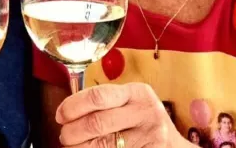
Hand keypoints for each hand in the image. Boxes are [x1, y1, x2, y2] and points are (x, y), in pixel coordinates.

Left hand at [55, 83, 187, 147]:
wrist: (174, 146)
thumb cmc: (143, 122)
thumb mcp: (131, 104)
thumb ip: (105, 103)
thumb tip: (66, 112)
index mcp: (137, 93)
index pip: (98, 96)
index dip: (73, 106)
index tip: (61, 114)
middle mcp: (145, 112)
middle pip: (96, 123)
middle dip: (72, 131)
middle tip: (65, 135)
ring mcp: (149, 137)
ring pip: (102, 145)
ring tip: (73, 146)